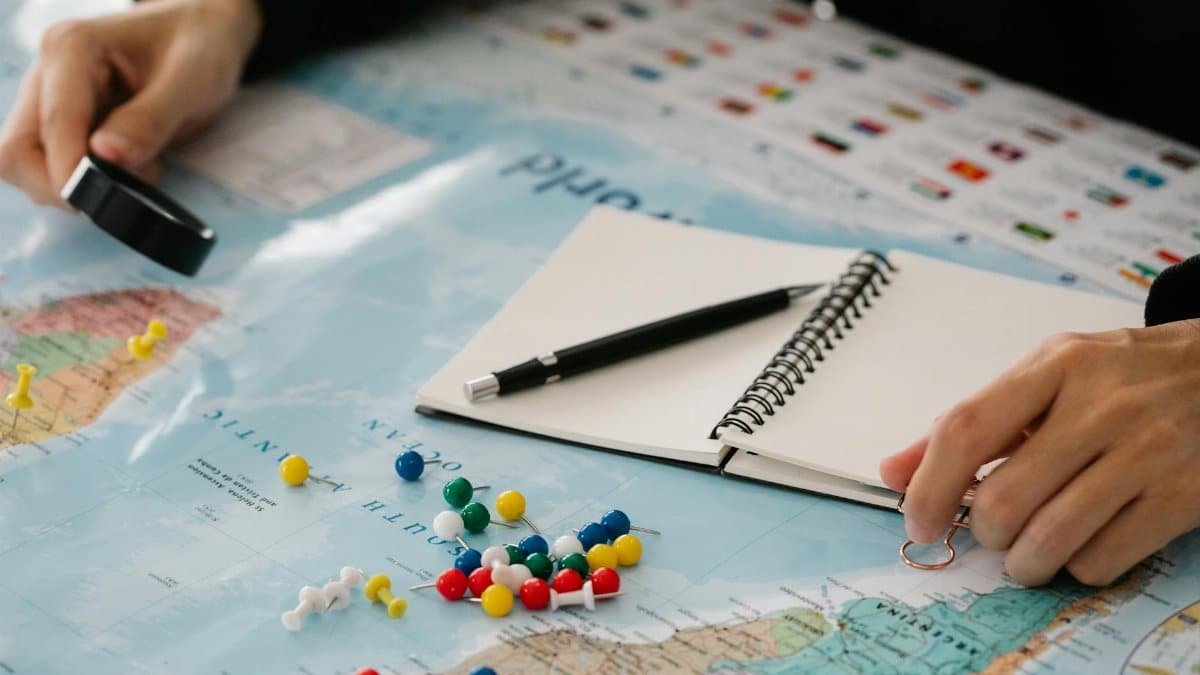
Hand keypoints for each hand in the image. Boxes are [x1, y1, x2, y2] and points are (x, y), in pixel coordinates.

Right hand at [0, 0, 261, 206]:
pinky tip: (130, 167)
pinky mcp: (62, 122)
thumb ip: (151, 119)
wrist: (202, 33)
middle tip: (122, 192)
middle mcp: (48, 73)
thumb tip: (107, 157)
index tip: (97, 201)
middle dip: (61, 185)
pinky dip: (86, 180)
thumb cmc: (199, 47)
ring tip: (138, 170)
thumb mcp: (190, 81)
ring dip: (76, 185)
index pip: (54, 122)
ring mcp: (50, 98)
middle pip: (18, 150)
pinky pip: (53, 164)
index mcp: (72, 49)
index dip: (69, 170)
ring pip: (27, 162)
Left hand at [881, 320, 1199, 585]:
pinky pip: (1103, 559)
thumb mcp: (1046, 376)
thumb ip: (969, 422)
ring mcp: (1149, 451)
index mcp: (1056, 366)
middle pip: (1005, 497)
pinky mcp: (1185, 495)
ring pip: (1050, 537)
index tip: (918, 521)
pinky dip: (1076, 568)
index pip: (965, 429)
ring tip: (1024, 555)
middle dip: (984, 533)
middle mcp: (1102, 405)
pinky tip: (1080, 547)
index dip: (929, 487)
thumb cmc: (1122, 377)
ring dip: (1022, 562)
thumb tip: (894, 472)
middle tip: (991, 532)